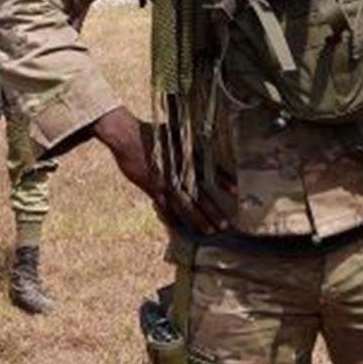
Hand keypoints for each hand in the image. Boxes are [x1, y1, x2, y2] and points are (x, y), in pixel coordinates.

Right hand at [92, 106, 225, 235]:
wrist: (127, 136)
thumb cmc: (150, 133)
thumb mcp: (174, 136)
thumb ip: (186, 146)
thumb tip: (197, 151)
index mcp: (185, 156)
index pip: (208, 170)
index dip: (223, 180)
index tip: (235, 190)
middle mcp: (178, 171)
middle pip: (199, 194)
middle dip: (212, 210)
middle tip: (224, 224)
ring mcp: (165, 180)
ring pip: (184, 204)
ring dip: (197, 218)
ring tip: (208, 230)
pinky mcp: (151, 186)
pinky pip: (164, 206)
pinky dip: (172, 217)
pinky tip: (179, 228)